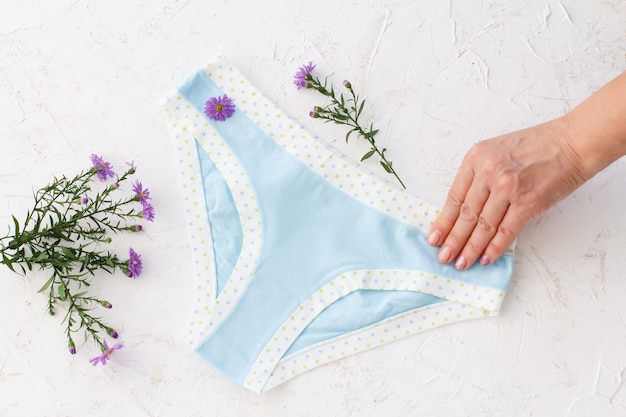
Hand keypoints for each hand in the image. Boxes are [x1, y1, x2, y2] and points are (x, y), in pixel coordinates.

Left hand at [427, 118, 588, 268]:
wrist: (572, 142)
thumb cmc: (537, 146)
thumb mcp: (496, 151)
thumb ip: (479, 175)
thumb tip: (464, 210)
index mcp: (476, 158)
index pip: (454, 196)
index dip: (443, 220)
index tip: (434, 237)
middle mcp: (488, 172)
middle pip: (466, 214)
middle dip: (453, 240)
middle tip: (443, 257)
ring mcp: (508, 188)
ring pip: (483, 226)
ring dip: (470, 248)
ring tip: (461, 263)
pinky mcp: (527, 202)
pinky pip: (506, 231)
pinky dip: (494, 248)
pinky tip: (485, 259)